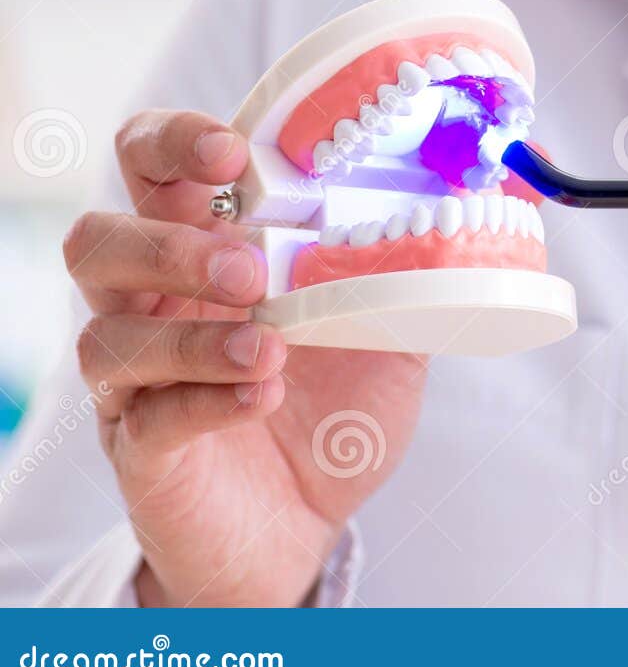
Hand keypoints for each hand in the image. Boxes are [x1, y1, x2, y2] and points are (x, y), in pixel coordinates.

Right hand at [66, 110, 427, 606]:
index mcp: (207, 247)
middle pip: (99, 240)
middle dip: (168, 242)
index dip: (175, 142)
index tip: (232, 152)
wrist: (308, 525)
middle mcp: (156, 304)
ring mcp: (139, 379)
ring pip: (107, 334)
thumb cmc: (334, 406)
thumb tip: (490, 189)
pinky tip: (263, 395)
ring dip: (191, 336)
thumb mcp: (392, 324)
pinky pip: (146, 416)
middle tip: (250, 268)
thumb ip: (416, 263)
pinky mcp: (141, 448)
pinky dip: (206, 399)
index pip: (153, 167)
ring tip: (270, 346)